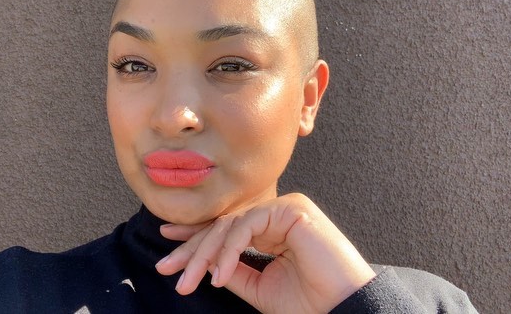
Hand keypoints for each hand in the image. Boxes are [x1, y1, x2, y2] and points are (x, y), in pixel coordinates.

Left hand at [154, 193, 375, 313]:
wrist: (343, 308)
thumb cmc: (310, 302)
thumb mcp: (259, 287)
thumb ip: (232, 270)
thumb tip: (202, 262)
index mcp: (271, 230)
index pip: (227, 229)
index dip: (197, 238)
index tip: (169, 245)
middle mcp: (277, 215)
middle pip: (224, 225)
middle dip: (192, 248)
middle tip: (166, 268)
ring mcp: (285, 208)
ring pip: (230, 225)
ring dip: (205, 255)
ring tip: (189, 282)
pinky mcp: (291, 209)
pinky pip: (246, 225)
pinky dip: (228, 251)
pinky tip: (218, 275)